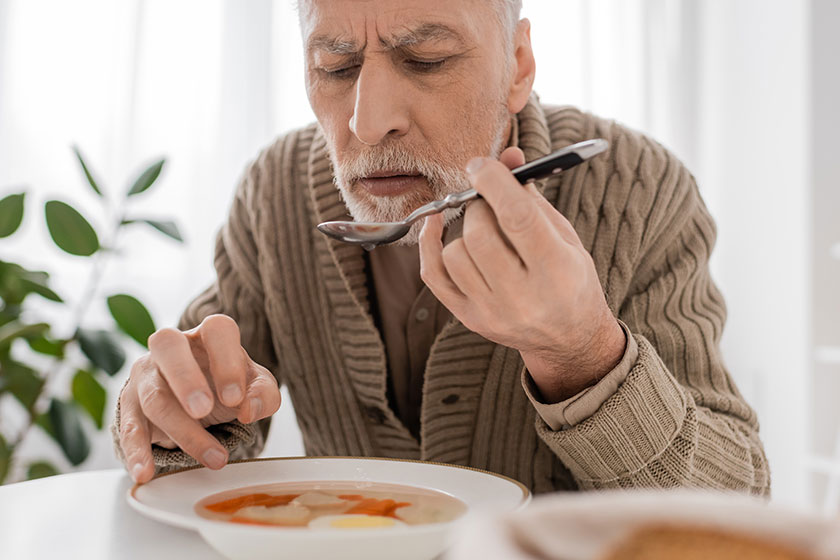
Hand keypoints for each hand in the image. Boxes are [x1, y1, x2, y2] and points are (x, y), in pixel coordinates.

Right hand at [118, 314, 280, 482]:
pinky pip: (129, 427)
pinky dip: (137, 452)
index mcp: (208, 336)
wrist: (195, 401)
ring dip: (182, 430)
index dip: (226, 361)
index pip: (217, 330)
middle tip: (203, 410)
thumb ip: (263, 394)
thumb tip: (250, 410)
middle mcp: (172, 347)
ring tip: (213, 458)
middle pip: (168, 346)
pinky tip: (146, 472)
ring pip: (154, 395)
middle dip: (185, 378)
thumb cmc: (226, 385)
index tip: (235, 397)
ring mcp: (146, 374)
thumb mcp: (254, 387)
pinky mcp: (130, 405)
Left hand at [419, 147, 624, 402]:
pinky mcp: (469, 318)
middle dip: (480, 207)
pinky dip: (429, 244)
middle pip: (480, 235)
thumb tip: (506, 156)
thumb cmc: (570, 279)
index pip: (518, 218)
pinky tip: (436, 225)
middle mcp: (523, 297)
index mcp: (557, 271)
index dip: (494, 183)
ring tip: (484, 230)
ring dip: (464, 230)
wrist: (568, 339)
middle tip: (489, 203)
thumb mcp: (564, 237)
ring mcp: (492, 312)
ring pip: (454, 253)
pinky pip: (433, 275)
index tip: (481, 165)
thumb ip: (531, 198)